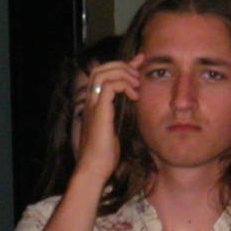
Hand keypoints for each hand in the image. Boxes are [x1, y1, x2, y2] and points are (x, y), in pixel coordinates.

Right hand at [75, 54, 142, 183]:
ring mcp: (93, 105)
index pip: (103, 74)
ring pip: (103, 72)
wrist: (94, 168)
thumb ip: (123, 113)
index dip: (122, 65)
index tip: (139, 62)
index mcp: (94, 104)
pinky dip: (124, 85)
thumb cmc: (105, 154)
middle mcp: (91, 101)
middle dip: (122, 66)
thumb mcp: (118, 128)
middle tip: (138, 76)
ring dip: (123, 73)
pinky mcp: (99, 111)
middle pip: (100, 68)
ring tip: (136, 85)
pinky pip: (110, 86)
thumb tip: (135, 103)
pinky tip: (134, 96)